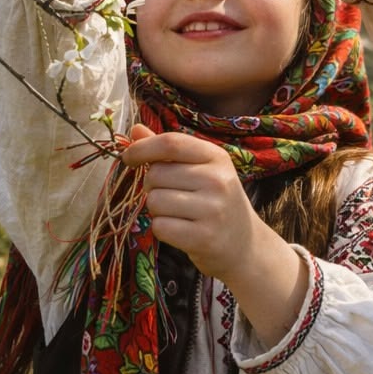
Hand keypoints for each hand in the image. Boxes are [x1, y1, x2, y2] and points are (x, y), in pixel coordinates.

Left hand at [120, 123, 259, 282]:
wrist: (244, 244)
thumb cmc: (216, 201)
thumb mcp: (201, 169)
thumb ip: (168, 149)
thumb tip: (135, 129)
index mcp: (216, 157)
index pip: (171, 143)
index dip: (142, 148)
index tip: (128, 157)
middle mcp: (217, 180)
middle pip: (157, 174)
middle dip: (151, 185)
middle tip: (169, 194)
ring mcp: (212, 210)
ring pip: (154, 201)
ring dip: (156, 209)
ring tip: (177, 213)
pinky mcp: (203, 238)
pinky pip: (160, 227)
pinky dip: (162, 229)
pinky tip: (179, 229)